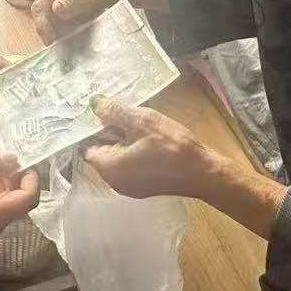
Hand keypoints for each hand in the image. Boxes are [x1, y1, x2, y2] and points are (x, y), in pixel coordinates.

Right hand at [30, 0, 126, 42]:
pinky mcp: (60, 15)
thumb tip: (55, 9)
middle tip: (59, 44)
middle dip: (48, 30)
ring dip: (56, 33)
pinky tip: (72, 37)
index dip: (42, 24)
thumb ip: (76, 0)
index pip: (39, 6)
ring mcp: (53, 3)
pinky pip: (56, 27)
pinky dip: (62, 34)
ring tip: (70, 40)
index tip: (50, 40)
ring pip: (47, 23)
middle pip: (40, 16)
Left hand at [84, 97, 234, 201]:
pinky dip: (135, 152)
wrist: (203, 172)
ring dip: (125, 141)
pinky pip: (130, 166)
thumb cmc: (171, 146)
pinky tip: (151, 141)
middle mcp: (113, 182)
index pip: (87, 145)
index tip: (106, 112)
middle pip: (102, 151)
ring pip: (118, 158)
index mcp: (108, 168)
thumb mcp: (141, 121)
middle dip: (112, 132)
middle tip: (129, 116)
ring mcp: (129, 187)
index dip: (94, 127)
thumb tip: (94, 103)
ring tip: (142, 126)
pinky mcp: (143, 187)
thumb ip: (114, 112)